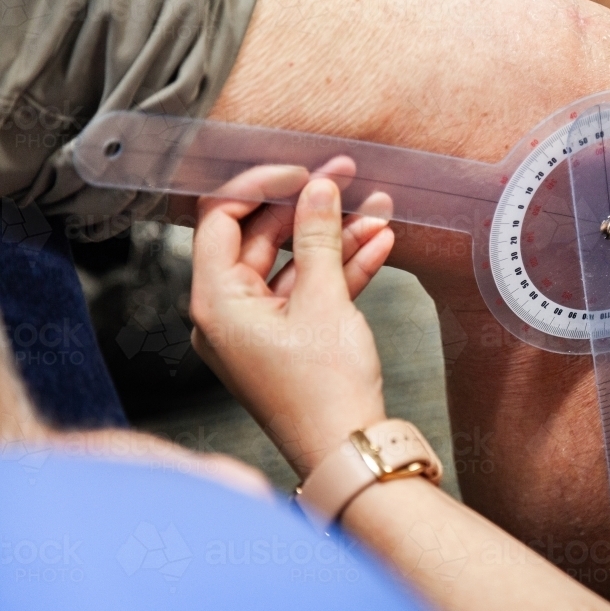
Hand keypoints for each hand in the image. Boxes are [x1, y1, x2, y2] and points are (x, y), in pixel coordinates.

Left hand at [189, 161, 394, 478]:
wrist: (350, 452)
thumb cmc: (325, 392)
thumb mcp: (324, 302)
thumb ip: (317, 238)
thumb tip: (318, 189)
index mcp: (216, 301)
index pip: (220, 218)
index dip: (261, 186)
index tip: (303, 171)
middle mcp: (229, 312)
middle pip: (261, 238)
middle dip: (310, 208)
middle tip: (349, 179)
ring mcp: (260, 327)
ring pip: (294, 264)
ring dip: (336, 237)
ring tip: (378, 210)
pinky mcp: (290, 339)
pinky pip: (311, 291)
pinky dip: (342, 268)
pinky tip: (378, 244)